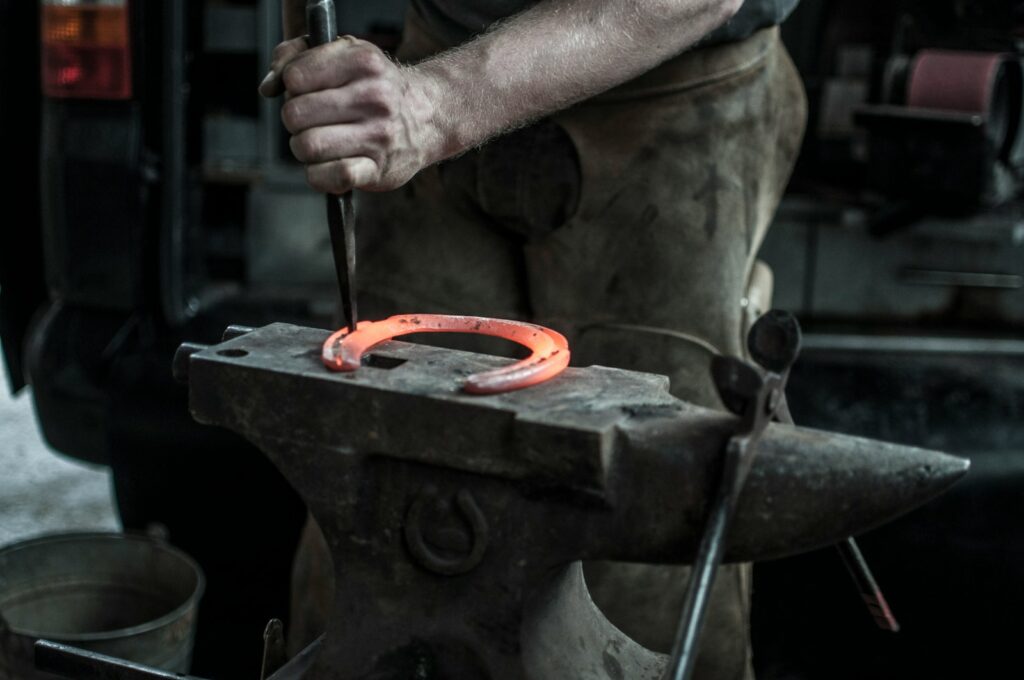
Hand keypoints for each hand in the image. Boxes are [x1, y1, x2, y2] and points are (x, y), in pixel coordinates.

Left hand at [259, 36, 442, 193]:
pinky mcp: (378, 170)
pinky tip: (327, 166)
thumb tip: (268, 87)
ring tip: (319, 143)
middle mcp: (374, 97)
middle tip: (311, 121)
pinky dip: (319, 176)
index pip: (294, 77)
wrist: (427, 116)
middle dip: (295, 121)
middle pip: (294, 114)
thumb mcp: (343, 53)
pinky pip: (332, 176)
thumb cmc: (374, 85)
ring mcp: (378, 136)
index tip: (306, 91)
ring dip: (303, 149)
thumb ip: (295, 56)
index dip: (291, 86)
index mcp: (362, 62)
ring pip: (306, 146)